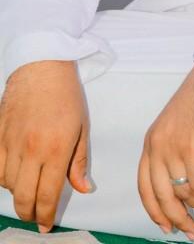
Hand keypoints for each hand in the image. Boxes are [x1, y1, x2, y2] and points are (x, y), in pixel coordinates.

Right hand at [0, 60, 90, 231]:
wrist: (42, 67)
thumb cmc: (66, 96)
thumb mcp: (82, 128)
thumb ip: (79, 162)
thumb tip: (83, 189)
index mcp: (56, 149)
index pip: (47, 195)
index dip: (46, 217)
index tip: (46, 227)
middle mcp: (31, 150)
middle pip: (23, 197)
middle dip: (30, 213)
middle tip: (36, 216)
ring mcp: (11, 143)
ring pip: (7, 185)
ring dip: (17, 194)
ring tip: (28, 191)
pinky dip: (2, 178)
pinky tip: (13, 175)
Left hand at [138, 60, 193, 239]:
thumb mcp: (175, 126)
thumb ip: (172, 152)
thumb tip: (184, 186)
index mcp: (150, 142)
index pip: (144, 186)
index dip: (154, 210)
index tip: (165, 227)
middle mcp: (156, 146)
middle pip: (161, 196)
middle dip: (176, 219)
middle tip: (190, 233)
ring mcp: (174, 146)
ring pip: (183, 192)